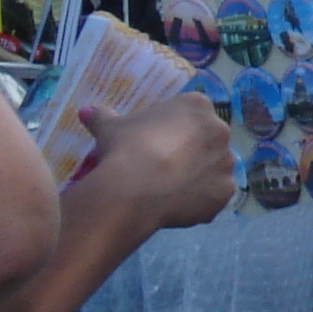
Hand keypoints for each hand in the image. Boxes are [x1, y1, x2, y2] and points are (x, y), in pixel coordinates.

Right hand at [73, 95, 231, 231]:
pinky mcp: (226, 191)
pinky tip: (177, 205)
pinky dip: (201, 201)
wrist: (135, 187)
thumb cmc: (126, 147)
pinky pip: (214, 195)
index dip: (173, 129)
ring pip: (213, 168)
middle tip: (162, 167)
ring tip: (169, 188)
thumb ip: (102, 116)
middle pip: (207, 140)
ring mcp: (226, 162)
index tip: (156, 142)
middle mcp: (220, 131)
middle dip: (190, 152)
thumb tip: (86, 111)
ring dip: (198, 176)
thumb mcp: (110, 128)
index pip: (191, 114)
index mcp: (197, 106)